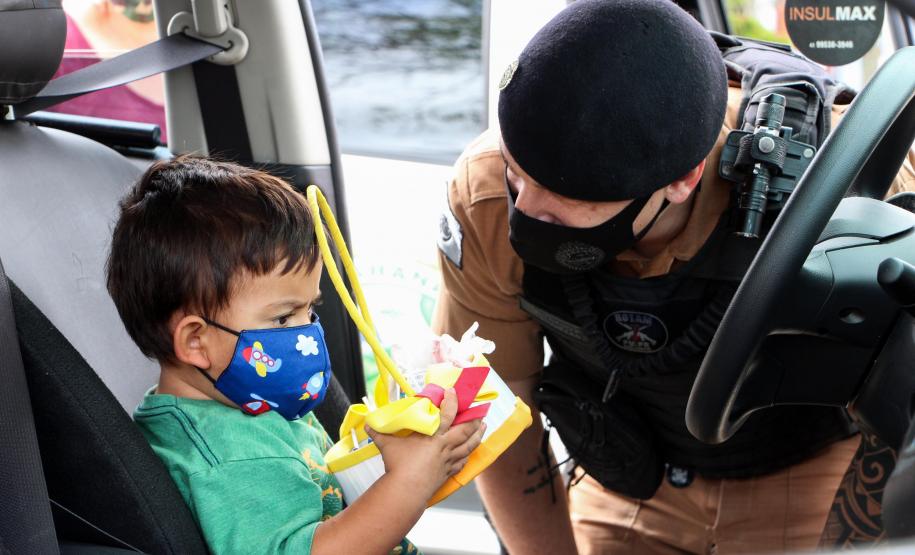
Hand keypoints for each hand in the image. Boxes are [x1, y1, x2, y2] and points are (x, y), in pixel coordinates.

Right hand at [366, 388, 485, 497]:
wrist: (406, 490)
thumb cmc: (398, 466)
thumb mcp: (387, 445)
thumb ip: (378, 433)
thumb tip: (367, 424)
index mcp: (433, 436)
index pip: (447, 414)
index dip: (452, 400)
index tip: (453, 391)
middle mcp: (444, 446)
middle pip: (465, 430)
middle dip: (474, 419)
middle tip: (481, 410)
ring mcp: (448, 460)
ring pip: (469, 446)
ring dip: (478, 435)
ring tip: (483, 427)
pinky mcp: (447, 473)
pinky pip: (462, 463)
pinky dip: (467, 456)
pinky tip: (469, 454)